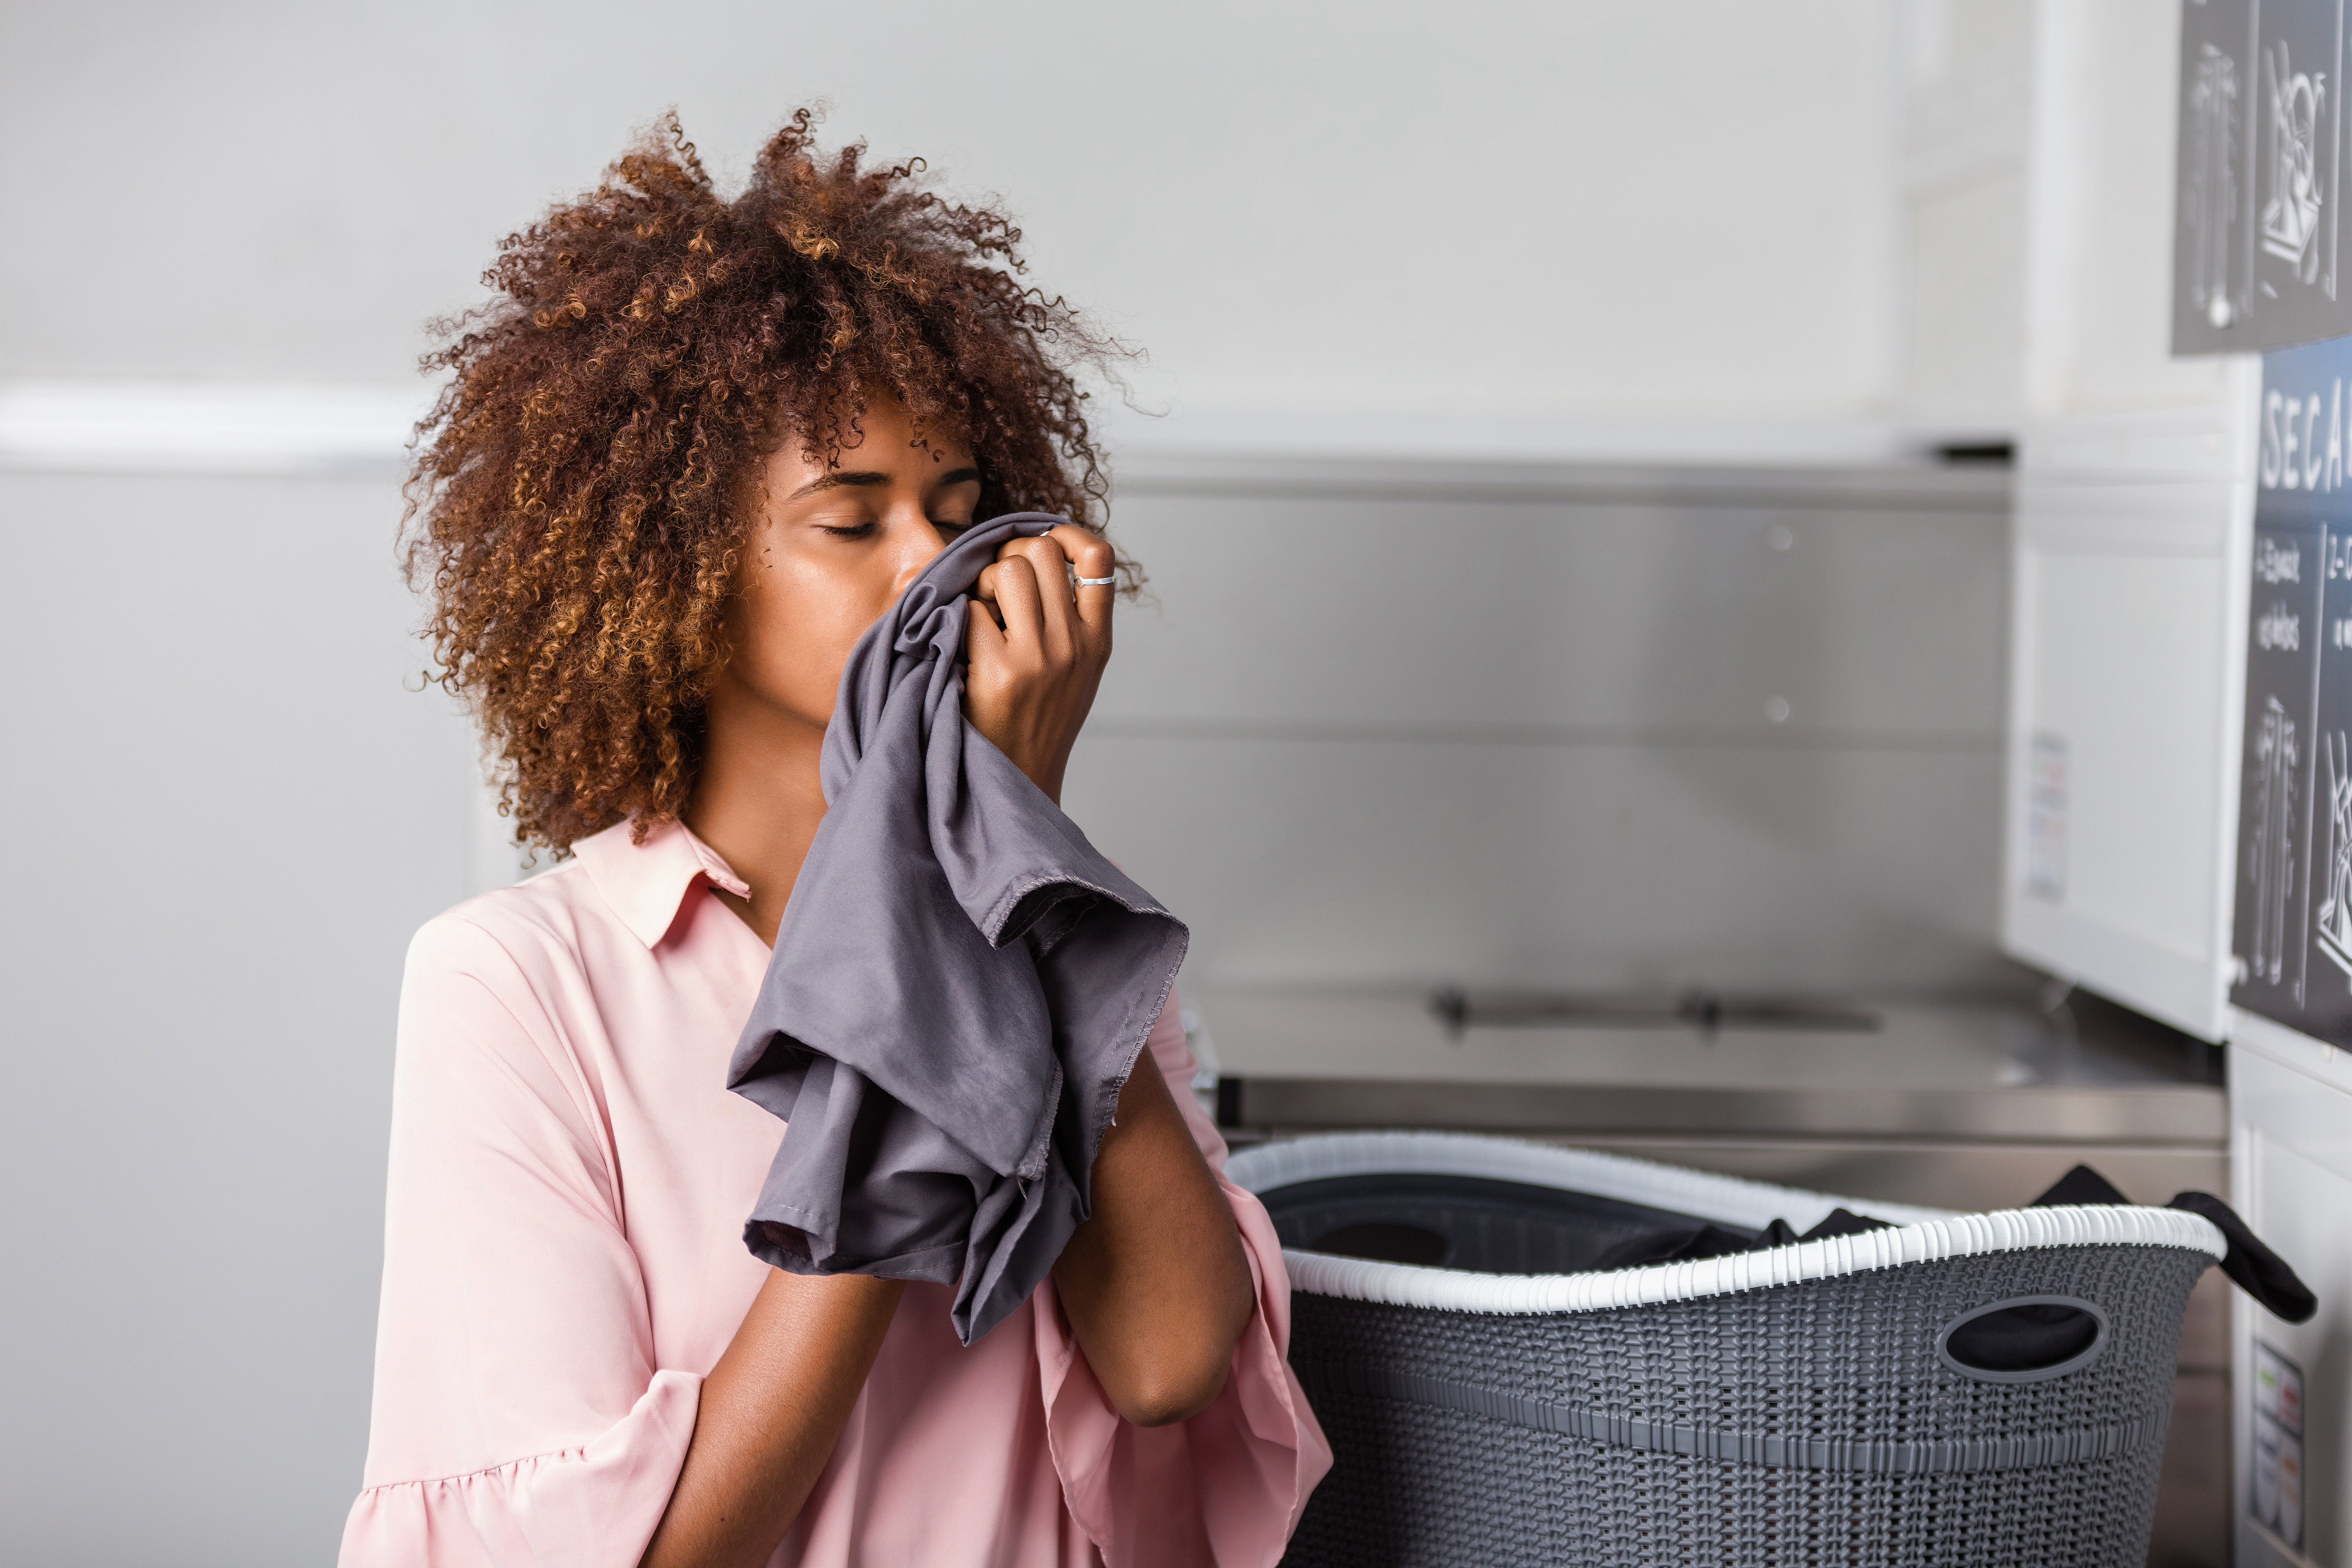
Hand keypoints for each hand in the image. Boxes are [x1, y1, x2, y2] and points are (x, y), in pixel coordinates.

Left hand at [965, 524, 1112, 803]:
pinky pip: (972, 608)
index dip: (1065, 533)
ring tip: (979, 614)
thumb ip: (1071, 621)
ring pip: (1009, 569)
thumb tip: (1040, 550)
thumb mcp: (1075, 673)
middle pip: (1043, 550)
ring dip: (983, 581)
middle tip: (993, 588)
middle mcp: (1075, 645)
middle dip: (1009, 556)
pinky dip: (959, 617)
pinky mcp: (1000, 672)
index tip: (1041, 544)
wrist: (1017, 784)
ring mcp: (1040, 658)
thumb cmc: (1036, 722)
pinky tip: (962, 645)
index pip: (1100, 557)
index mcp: (1098, 641)